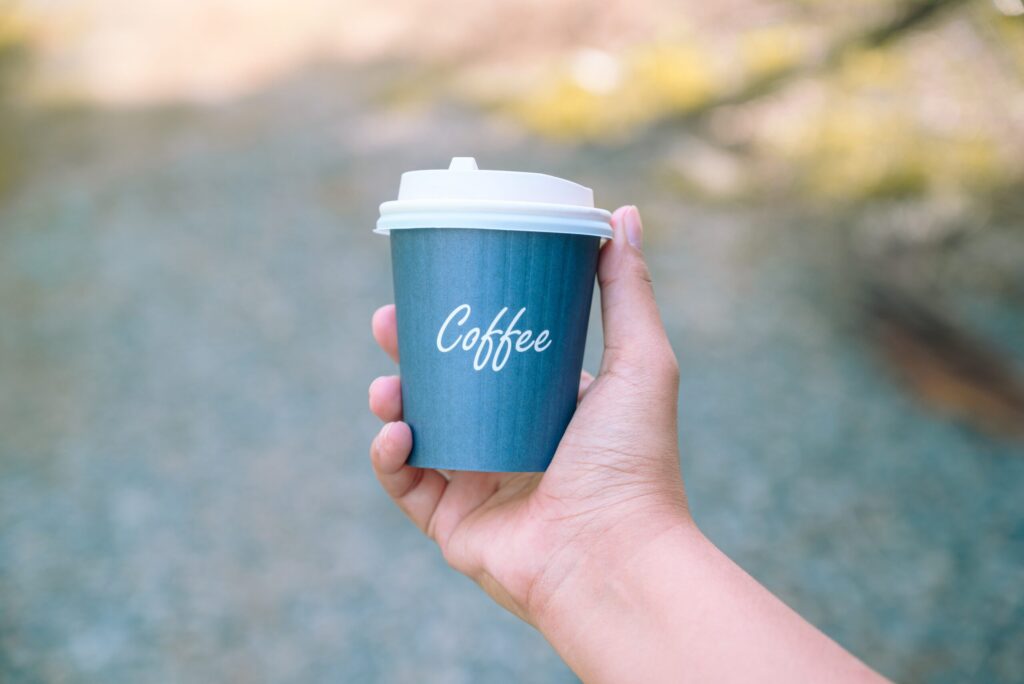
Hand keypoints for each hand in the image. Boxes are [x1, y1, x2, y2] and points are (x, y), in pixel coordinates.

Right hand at [368, 206, 688, 624]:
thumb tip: (623, 213)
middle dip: (408, 351)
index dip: (458, 319)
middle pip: (443, 386)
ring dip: (389, 400)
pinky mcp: (452, 524)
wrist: (614, 557)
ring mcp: (477, 484)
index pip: (492, 354)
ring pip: (415, 430)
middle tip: (388, 321)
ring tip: (385, 385)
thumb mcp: (641, 360)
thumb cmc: (633, 461)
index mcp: (546, 407)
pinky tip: (395, 433)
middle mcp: (509, 443)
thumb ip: (627, 291)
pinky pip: (405, 484)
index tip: (434, 285)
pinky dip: (389, 456)